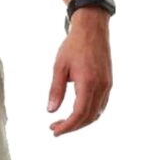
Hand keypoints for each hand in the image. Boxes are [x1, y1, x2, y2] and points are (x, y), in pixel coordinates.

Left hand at [47, 7, 112, 136]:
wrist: (92, 29)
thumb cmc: (73, 46)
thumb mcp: (59, 68)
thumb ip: (55, 90)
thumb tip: (51, 111)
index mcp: (88, 83)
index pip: (79, 114)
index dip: (67, 126)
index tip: (54, 131)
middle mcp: (101, 86)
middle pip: (88, 117)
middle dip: (71, 127)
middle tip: (54, 129)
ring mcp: (107, 85)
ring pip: (96, 113)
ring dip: (80, 122)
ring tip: (63, 123)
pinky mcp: (108, 83)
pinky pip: (100, 105)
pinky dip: (88, 114)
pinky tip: (75, 114)